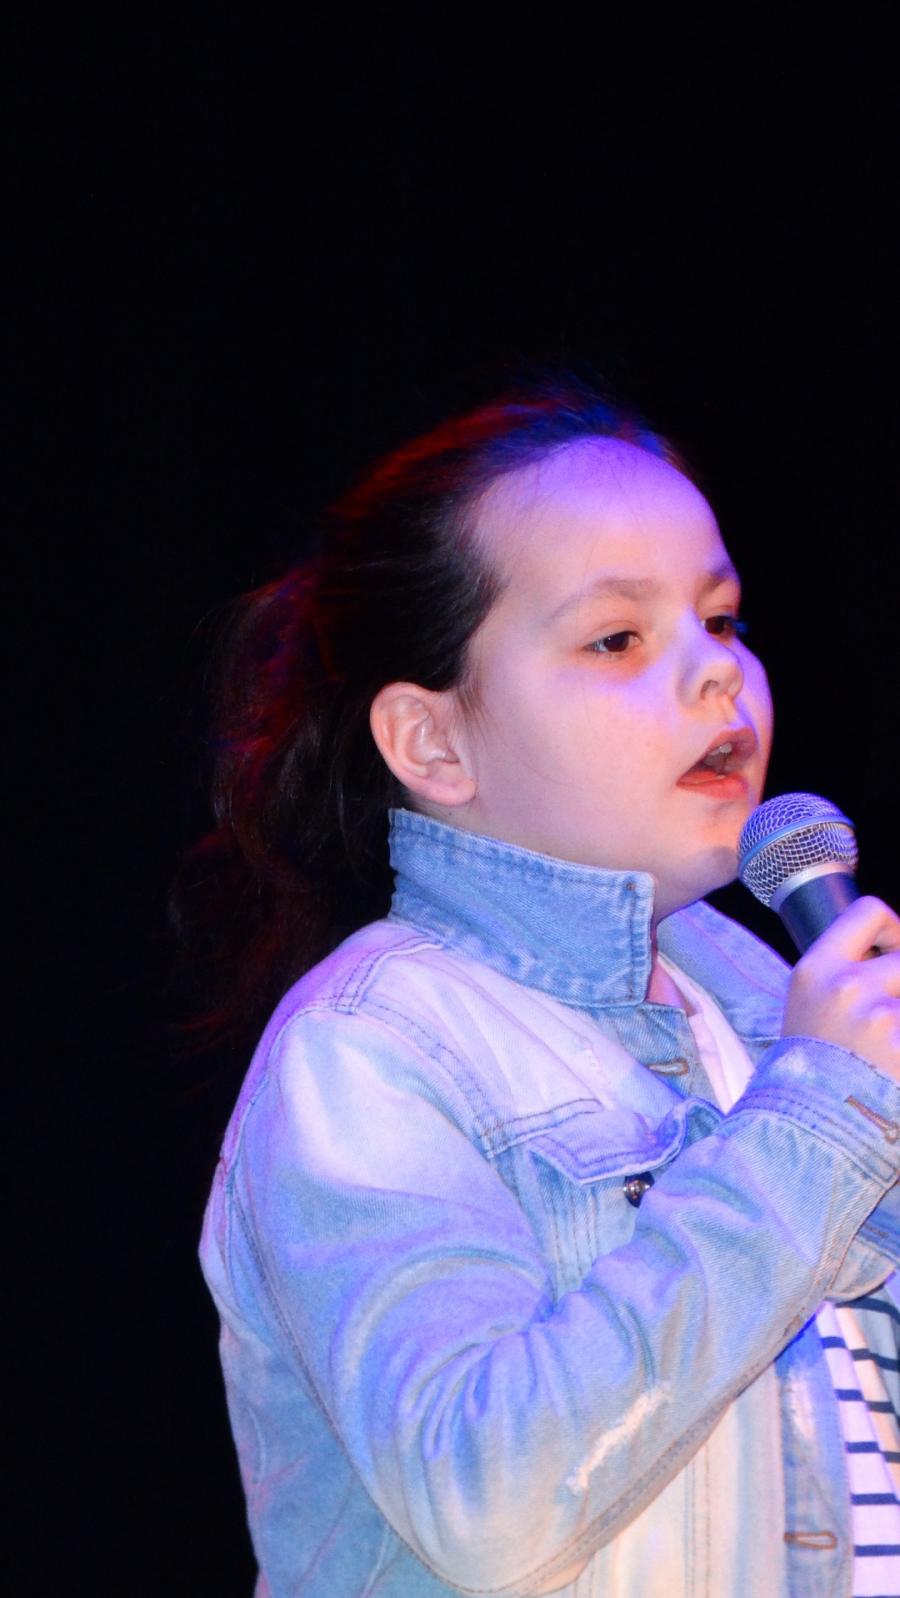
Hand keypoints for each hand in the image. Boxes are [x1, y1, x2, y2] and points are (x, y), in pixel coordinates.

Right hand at [783, 895, 899, 1082]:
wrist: (806, 1126)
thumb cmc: (811, 1067)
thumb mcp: (810, 1006)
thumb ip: (846, 973)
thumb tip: (890, 951)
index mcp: (817, 969)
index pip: (869, 911)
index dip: (893, 928)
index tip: (893, 951)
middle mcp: (847, 987)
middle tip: (888, 1014)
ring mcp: (880, 1019)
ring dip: (899, 1024)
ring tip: (884, 1050)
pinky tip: (891, 1065)